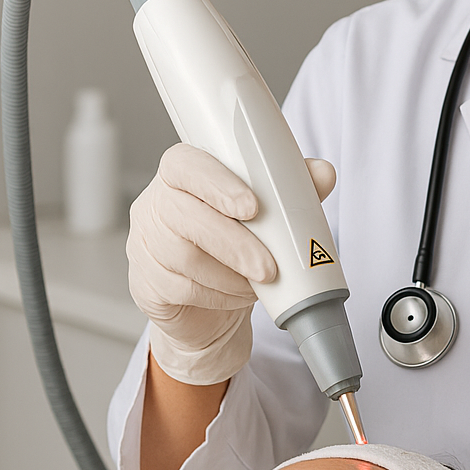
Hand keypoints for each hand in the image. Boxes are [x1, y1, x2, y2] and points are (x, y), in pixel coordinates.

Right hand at [128, 144, 335, 384]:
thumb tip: (324, 173)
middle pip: (184, 215)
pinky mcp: (145, 283)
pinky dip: (219, 295)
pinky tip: (239, 295)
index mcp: (182, 175)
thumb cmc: (236, 244)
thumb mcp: (267, 214)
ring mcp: (145, 245)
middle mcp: (156, 205)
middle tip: (270, 267)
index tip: (252, 206)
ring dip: (231, 274)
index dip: (216, 183)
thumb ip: (292, 190)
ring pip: (183, 257)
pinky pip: (180, 289)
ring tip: (261, 282)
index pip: (185, 165)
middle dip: (235, 243)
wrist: (210, 305)